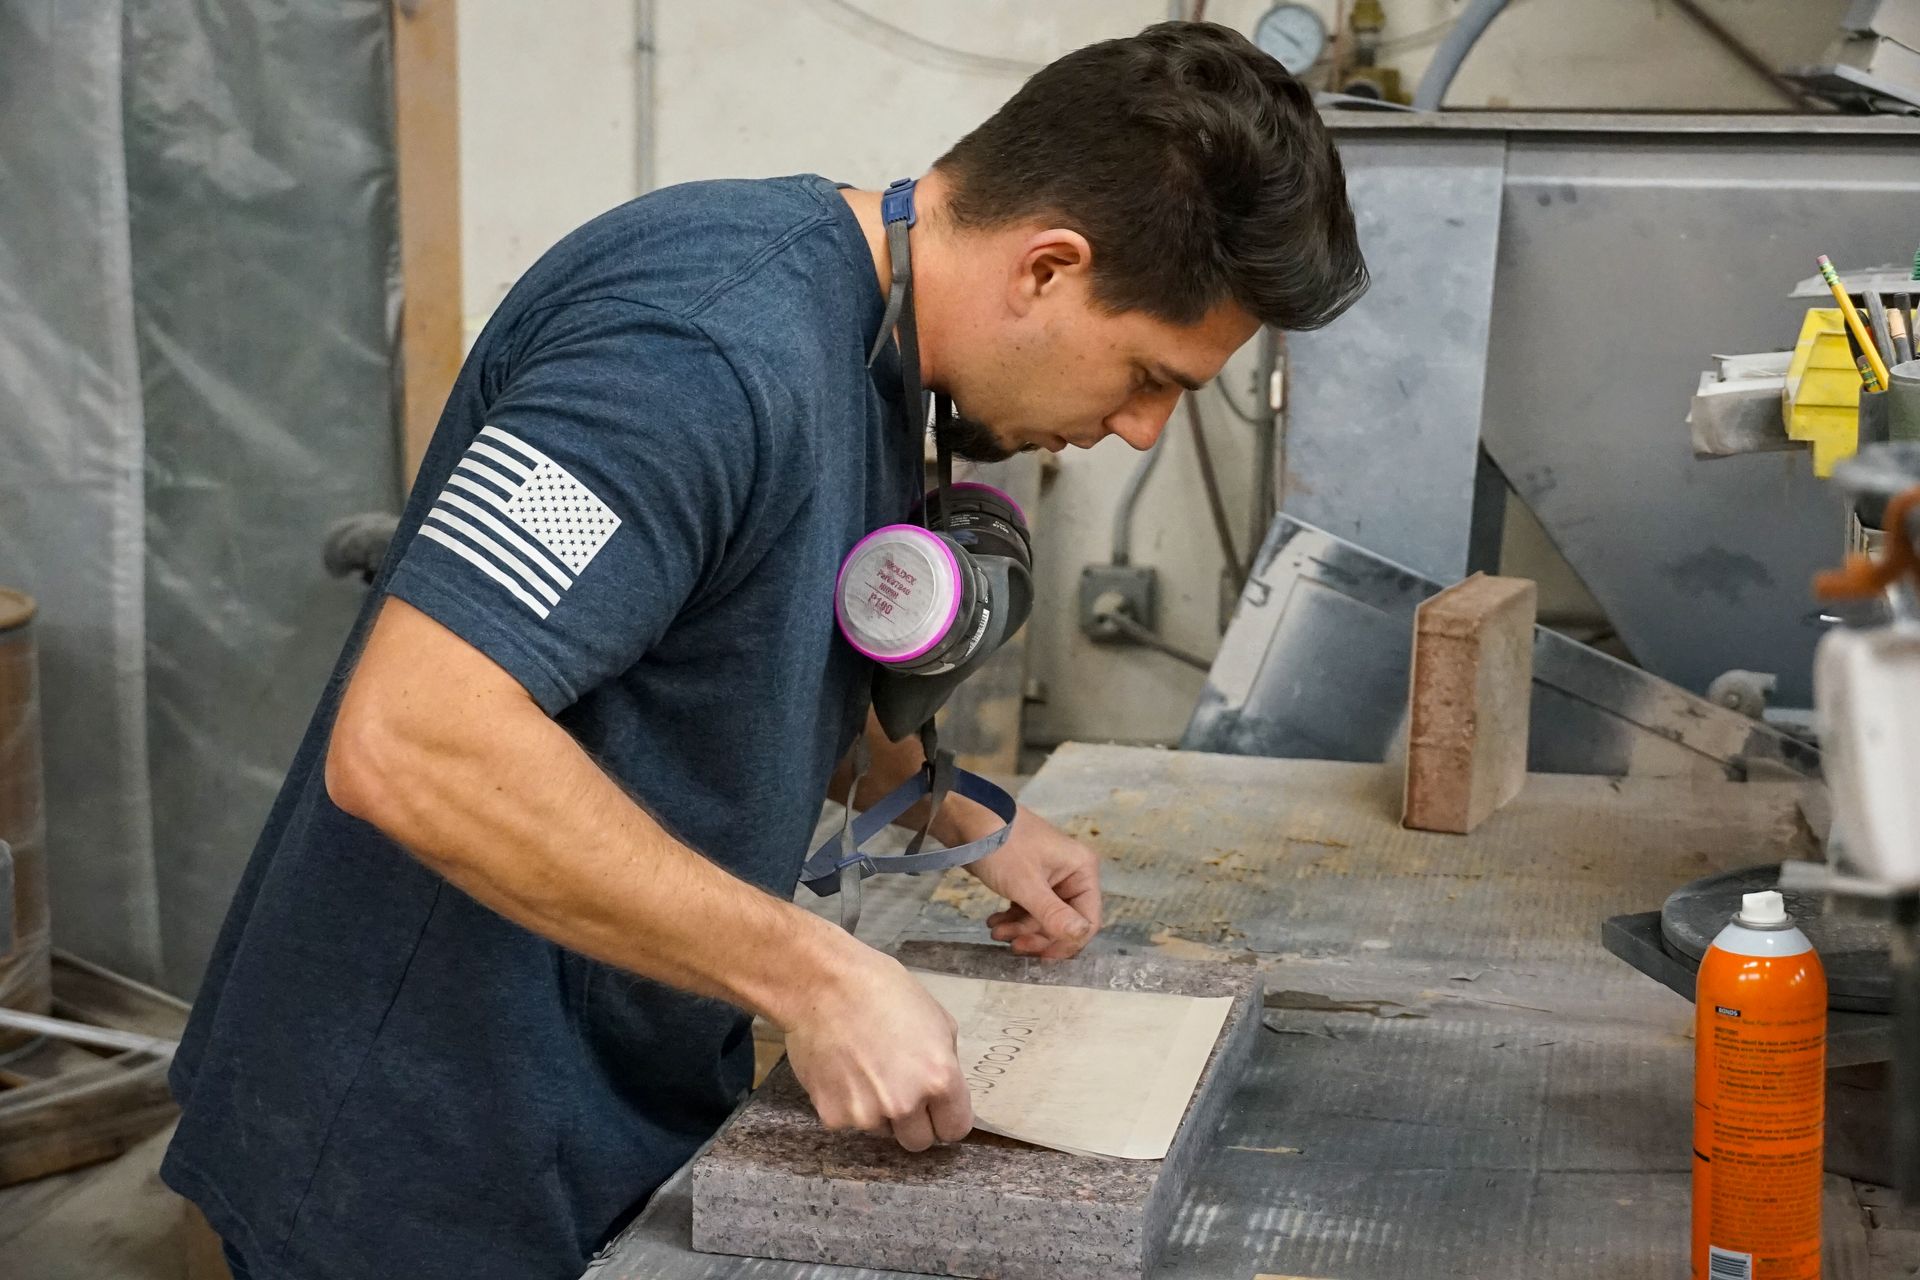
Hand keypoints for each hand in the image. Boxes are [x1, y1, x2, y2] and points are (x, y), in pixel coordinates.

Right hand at [781, 944, 973, 1151]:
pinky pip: (848, 1121)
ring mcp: (867, 1115)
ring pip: (881, 1131)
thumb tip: (943, 1092)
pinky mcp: (833, 1116)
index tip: (935, 1108)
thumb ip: (945, 1063)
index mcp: (939, 1079)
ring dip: (878, 1112)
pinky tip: (841, 1070)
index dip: (945, 1117)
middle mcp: (905, 1104)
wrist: (823, 984)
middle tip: (898, 1090)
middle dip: (913, 1122)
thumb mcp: (936, 1020)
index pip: (954, 1129)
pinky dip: (846, 1103)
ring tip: (864, 1070)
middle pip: (918, 1142)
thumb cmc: (883, 990)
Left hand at [967, 806, 1102, 959]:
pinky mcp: (1029, 880)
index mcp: (1081, 870)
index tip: (1042, 956)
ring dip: (1021, 929)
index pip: (1088, 919)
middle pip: (1064, 922)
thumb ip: (1053, 914)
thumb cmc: (1002, 847)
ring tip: (995, 931)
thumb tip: (1080, 937)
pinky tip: (994, 922)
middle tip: (1012, 944)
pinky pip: (1029, 909)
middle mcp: (1071, 875)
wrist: (967, 820)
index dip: (1067, 942)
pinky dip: (1013, 919)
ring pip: (1043, 919)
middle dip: (1037, 936)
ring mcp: (1049, 878)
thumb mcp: (1026, 884)